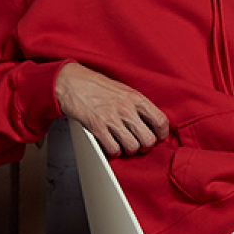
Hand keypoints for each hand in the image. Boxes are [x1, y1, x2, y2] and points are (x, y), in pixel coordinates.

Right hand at [55, 62, 169, 156]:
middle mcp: (126, 109)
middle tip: (140, 144)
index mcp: (136, 98)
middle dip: (145, 146)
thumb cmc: (97, 86)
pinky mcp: (97, 127)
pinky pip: (113, 149)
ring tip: (124, 144)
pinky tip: (112, 145)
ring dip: (129, 150)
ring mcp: (112, 119)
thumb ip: (138, 105)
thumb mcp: (124, 90)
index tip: (158, 137)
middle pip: (148, 139)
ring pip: (132, 147)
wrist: (71, 82)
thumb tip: (151, 121)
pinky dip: (114, 151)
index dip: (162, 133)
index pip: (160, 120)